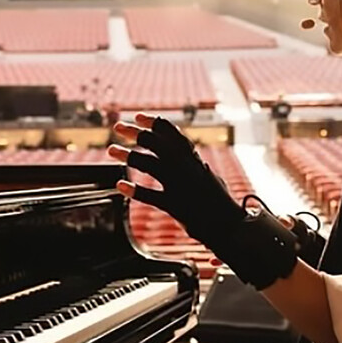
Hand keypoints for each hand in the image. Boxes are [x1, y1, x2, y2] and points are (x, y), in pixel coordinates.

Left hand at [109, 113, 245, 241]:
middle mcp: (186, 168)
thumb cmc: (218, 202)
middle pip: (156, 143)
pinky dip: (134, 190)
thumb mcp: (207, 175)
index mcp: (194, 160)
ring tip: (111, 150)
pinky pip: (150, 195)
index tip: (139, 116)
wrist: (231, 226)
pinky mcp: (175, 205)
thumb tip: (182, 152)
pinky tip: (120, 185)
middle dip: (135, 132)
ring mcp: (180, 186)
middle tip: (118, 126)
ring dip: (127, 155)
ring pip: (149, 164)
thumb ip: (192, 163)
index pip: (173, 134)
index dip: (154, 123)